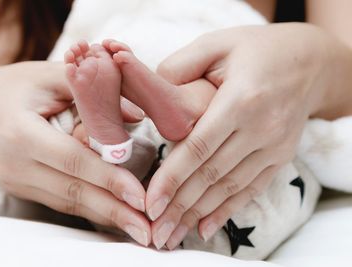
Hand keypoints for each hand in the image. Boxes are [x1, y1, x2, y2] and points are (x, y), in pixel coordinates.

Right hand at [0, 61, 150, 245]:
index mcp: (21, 132)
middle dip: (113, 211)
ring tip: (137, 227)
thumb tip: (137, 115)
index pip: (73, 160)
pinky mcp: (24, 188)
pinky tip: (114, 216)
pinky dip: (90, 210)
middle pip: (73, 192)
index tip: (140, 197)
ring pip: (69, 203)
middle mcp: (16, 164)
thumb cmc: (21, 85)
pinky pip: (62, 202)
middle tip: (147, 228)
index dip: (108, 179)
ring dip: (106, 216)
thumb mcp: (53, 76)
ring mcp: (18, 180)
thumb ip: (93, 92)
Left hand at [146, 23, 334, 248]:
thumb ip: (180, 67)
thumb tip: (153, 98)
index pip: (199, 147)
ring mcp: (274, 147)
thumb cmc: (256, 49)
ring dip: (198, 214)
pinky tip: (205, 228)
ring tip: (172, 236)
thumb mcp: (217, 43)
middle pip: (212, 175)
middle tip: (155, 233)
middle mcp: (261, 129)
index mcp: (242, 99)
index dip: (173, 178)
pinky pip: (251, 190)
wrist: (309, 61)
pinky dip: (227, 211)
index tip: (151, 203)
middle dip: (180, 206)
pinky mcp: (280, 157)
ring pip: (229, 188)